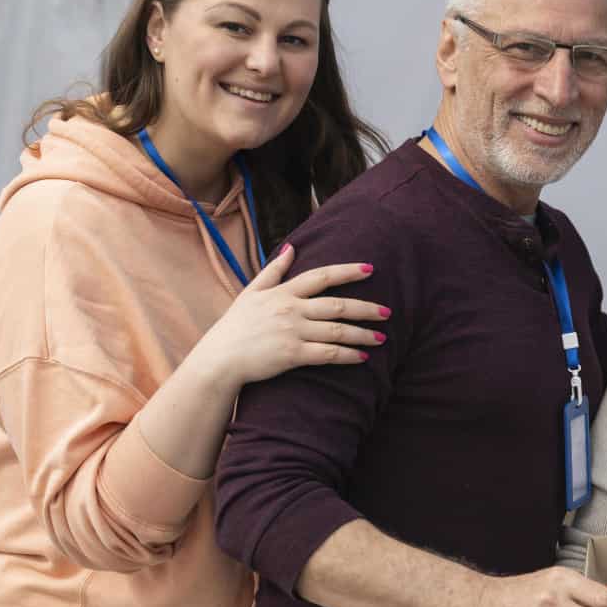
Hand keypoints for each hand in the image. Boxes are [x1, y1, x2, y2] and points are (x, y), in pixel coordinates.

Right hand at [194, 243, 389, 388]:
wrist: (219, 359)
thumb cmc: (235, 326)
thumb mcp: (251, 292)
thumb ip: (274, 271)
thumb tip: (291, 247)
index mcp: (283, 292)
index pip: (321, 276)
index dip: (348, 272)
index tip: (370, 269)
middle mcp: (291, 309)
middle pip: (337, 305)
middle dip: (366, 308)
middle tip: (388, 312)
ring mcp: (292, 332)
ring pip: (337, 331)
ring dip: (363, 334)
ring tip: (382, 337)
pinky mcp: (292, 355)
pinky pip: (328, 353)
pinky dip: (347, 355)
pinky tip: (362, 357)